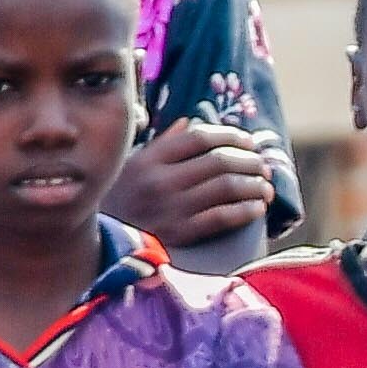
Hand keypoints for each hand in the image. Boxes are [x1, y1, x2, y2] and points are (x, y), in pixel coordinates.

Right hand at [107, 119, 279, 252]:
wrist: (101, 245)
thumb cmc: (120, 203)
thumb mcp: (131, 167)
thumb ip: (161, 145)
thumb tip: (189, 123)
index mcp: (150, 158)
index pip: (199, 137)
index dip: (231, 136)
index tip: (249, 142)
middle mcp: (160, 179)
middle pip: (218, 161)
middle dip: (249, 162)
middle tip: (263, 167)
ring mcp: (170, 207)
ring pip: (225, 187)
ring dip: (254, 186)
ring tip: (266, 188)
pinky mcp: (179, 234)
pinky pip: (221, 217)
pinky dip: (245, 211)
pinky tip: (257, 209)